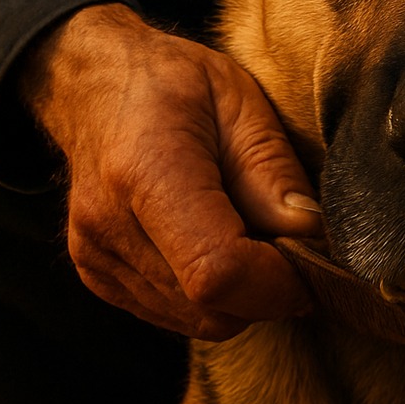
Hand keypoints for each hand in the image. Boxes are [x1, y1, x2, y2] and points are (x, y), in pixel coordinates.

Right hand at [20, 3, 322, 338]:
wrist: (93, 83)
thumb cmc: (171, 82)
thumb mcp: (239, 100)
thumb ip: (273, 170)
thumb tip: (309, 234)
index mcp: (145, 170)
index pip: (215, 271)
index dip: (276, 284)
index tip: (311, 263)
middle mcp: (109, 224)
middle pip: (209, 306)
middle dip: (266, 289)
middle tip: (285, 238)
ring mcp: (96, 256)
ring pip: (196, 321)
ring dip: (239, 294)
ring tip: (246, 229)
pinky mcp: (97, 275)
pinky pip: (173, 314)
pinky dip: (207, 295)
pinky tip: (212, 240)